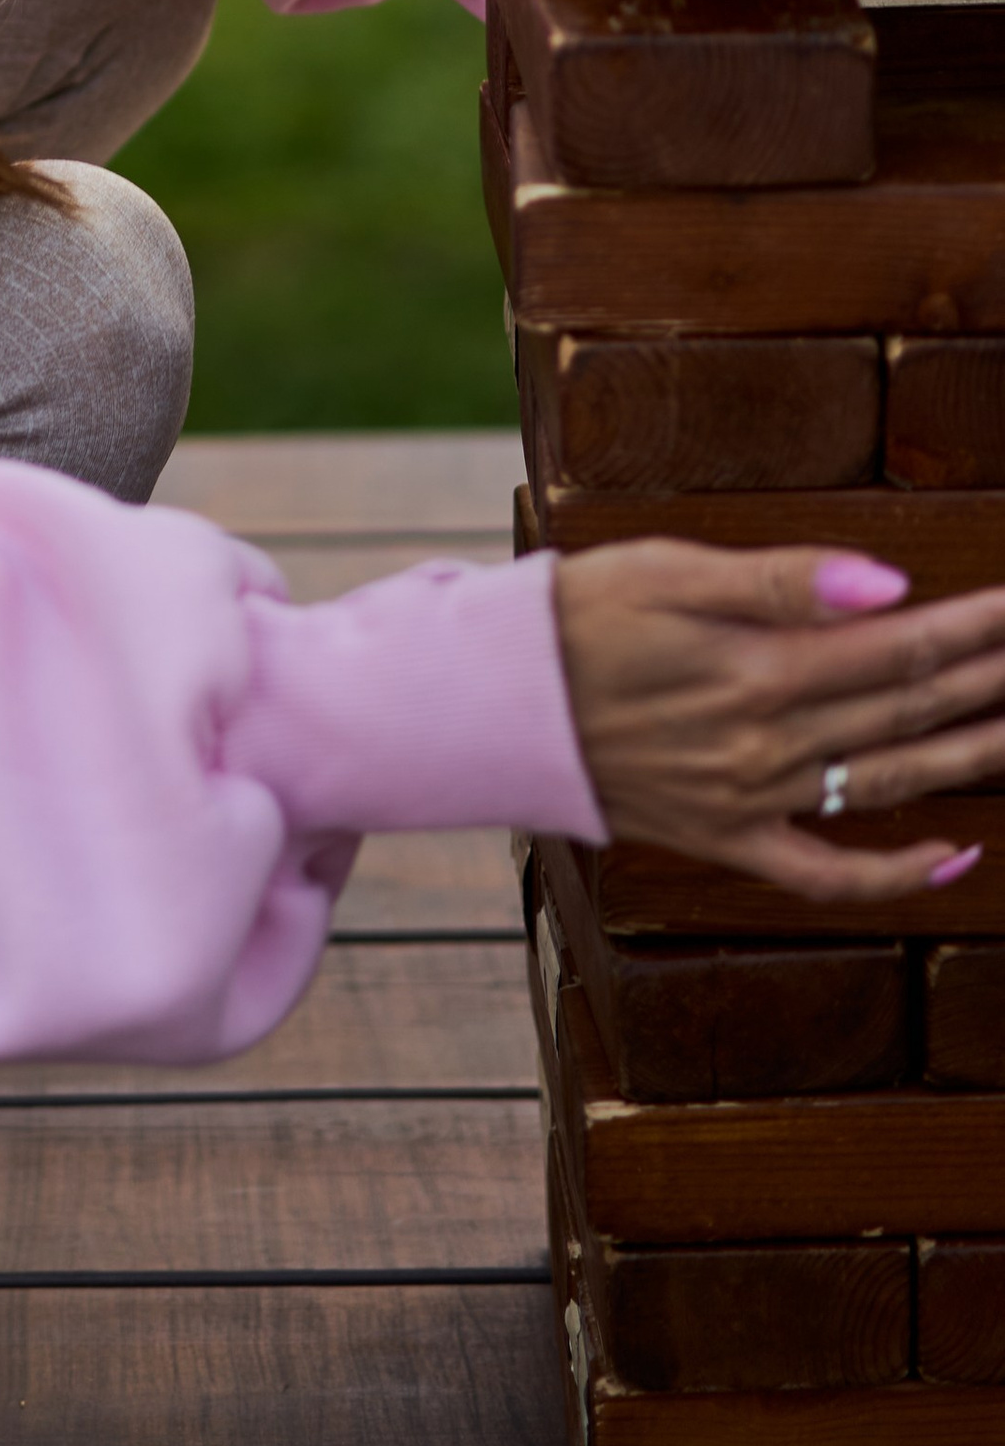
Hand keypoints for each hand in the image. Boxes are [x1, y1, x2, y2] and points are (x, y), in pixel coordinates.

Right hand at [555, 537, 1004, 903]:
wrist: (490, 701)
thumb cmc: (575, 616)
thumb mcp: (666, 571)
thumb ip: (781, 582)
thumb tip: (888, 588)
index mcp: (758, 669)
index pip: (898, 645)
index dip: (971, 626)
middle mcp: (766, 744)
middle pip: (905, 708)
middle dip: (985, 677)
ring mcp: (748, 800)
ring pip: (886, 782)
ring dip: (968, 755)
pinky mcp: (722, 838)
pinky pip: (823, 872)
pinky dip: (894, 874)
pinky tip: (954, 855)